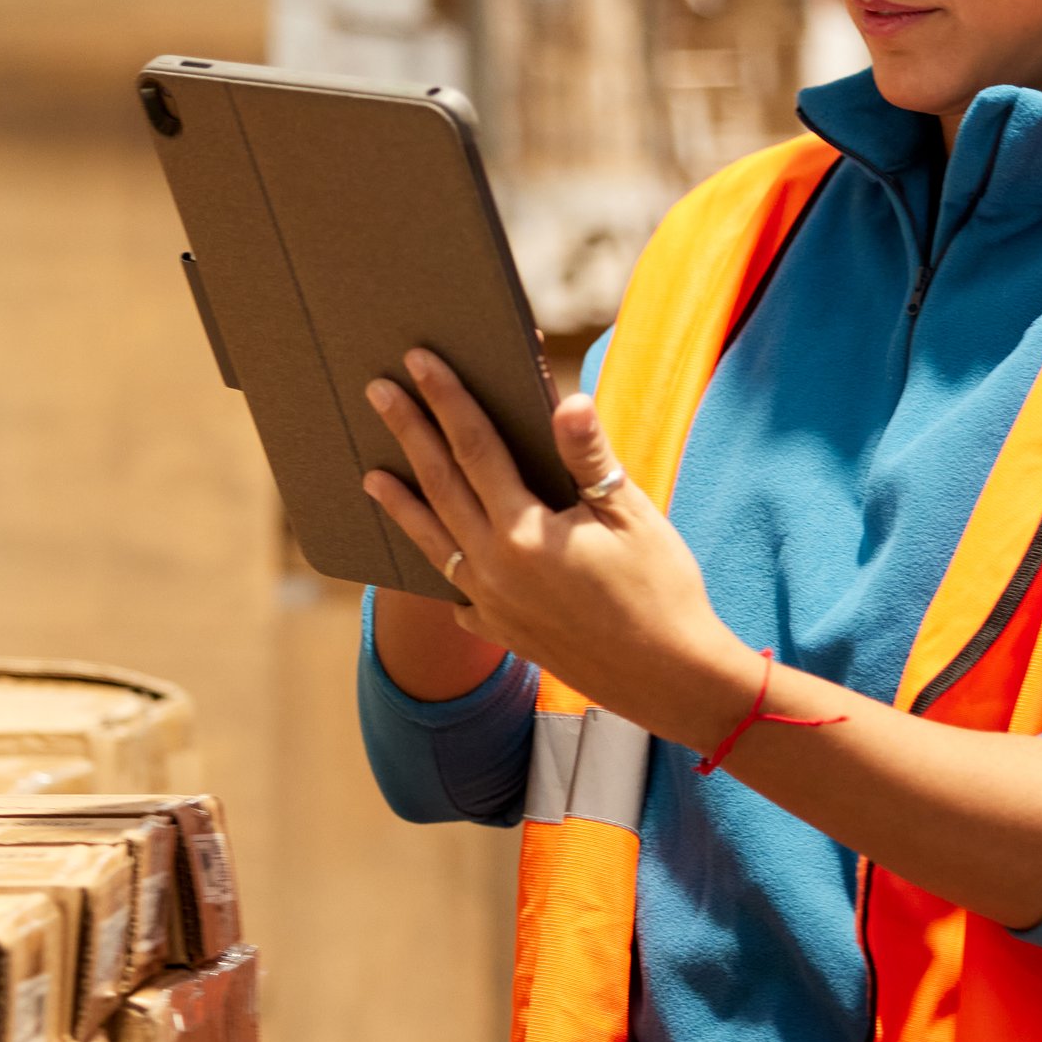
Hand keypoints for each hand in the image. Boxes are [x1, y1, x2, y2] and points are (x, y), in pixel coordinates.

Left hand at [360, 352, 759, 746]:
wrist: (670, 680)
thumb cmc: (662, 590)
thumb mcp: (631, 514)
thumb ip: (589, 457)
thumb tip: (568, 400)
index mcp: (526, 532)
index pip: (475, 447)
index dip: (448, 399)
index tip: (421, 361)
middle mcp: (495, 569)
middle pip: (440, 486)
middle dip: (409, 433)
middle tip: (378, 391)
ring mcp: (492, 605)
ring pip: (432, 542)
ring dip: (400, 504)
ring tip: (371, 476)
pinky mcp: (501, 632)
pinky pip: (453, 591)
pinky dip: (436, 566)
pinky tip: (430, 555)